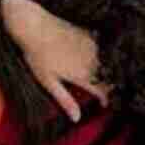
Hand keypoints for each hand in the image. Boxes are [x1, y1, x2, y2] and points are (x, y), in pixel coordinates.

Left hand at [0, 0, 107, 121]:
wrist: (35, 26)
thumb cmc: (37, 56)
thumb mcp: (47, 81)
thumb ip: (65, 100)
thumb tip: (76, 119)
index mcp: (82, 76)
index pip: (103, 91)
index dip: (106, 99)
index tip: (104, 103)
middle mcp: (92, 62)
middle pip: (108, 77)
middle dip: (109, 84)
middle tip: (104, 89)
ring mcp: (93, 48)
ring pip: (108, 63)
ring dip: (108, 69)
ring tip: (102, 73)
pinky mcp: (92, 35)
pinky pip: (104, 48)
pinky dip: (104, 55)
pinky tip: (96, 56)